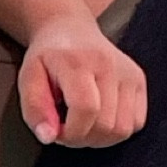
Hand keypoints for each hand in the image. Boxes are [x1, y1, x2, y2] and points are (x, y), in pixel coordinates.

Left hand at [17, 14, 147, 147]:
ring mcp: (128, 72)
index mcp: (79, 62)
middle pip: (105, 124)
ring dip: (100, 138)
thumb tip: (49, 137)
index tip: (57, 132)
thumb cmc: (47, 57)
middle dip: (82, 138)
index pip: (85, 109)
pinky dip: (117, 130)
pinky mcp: (139, 80)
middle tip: (67, 128)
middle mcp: (109, 65)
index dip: (71, 133)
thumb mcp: (28, 79)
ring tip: (83, 124)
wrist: (70, 29)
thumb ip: (35, 109)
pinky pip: (136, 122)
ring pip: (123, 129)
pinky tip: (99, 119)